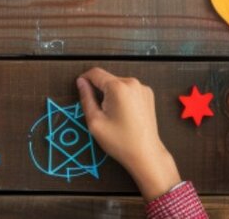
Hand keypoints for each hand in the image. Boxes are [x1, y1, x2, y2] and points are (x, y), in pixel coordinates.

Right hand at [76, 68, 180, 201]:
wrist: (146, 154)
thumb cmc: (119, 141)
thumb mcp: (95, 121)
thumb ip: (86, 98)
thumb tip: (81, 82)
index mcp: (118, 87)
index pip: (95, 73)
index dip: (84, 79)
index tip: (81, 89)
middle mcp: (132, 83)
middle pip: (107, 78)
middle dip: (99, 90)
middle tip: (99, 111)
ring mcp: (142, 88)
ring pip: (118, 84)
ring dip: (111, 94)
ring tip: (113, 115)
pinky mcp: (148, 94)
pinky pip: (129, 89)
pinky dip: (122, 97)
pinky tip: (124, 114)